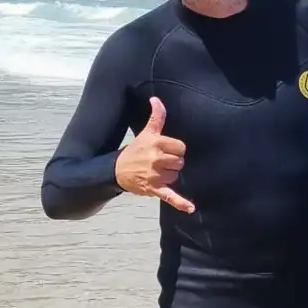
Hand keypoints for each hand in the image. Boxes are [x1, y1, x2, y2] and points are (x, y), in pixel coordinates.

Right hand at [115, 97, 194, 213]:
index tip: (167, 150)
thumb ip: (156, 116)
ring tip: (157, 172)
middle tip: (160, 162)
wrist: (117, 170)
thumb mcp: (145, 132)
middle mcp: (156, 159)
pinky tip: (190, 208)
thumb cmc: (135, 150)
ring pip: (176, 176)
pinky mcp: (154, 189)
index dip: (176, 149)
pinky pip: (170, 196)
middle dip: (173, 163)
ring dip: (170, 176)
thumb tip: (156, 99)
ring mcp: (155, 176)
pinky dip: (180, 203)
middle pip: (180, 162)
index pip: (181, 147)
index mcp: (156, 144)